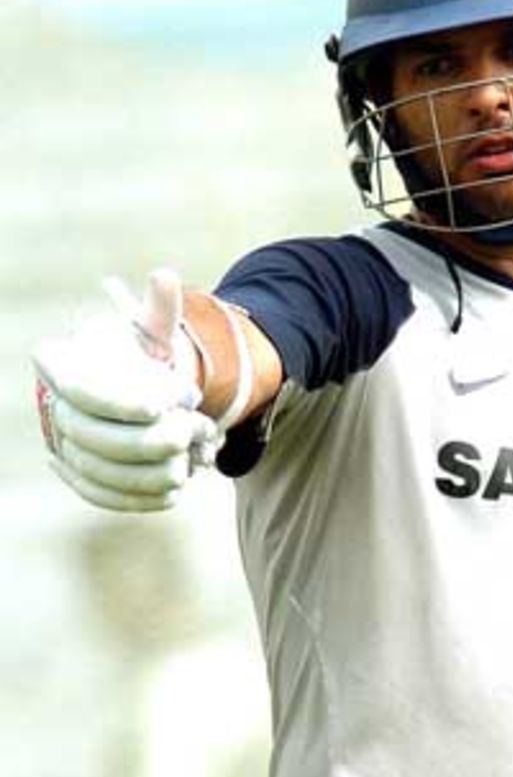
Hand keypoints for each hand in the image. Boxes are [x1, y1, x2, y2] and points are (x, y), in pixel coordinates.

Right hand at [34, 269, 219, 511]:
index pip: (82, 390)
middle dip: (151, 440)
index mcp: (59, 364)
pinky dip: (141, 498)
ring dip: (154, 469)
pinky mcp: (80, 476)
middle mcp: (52, 406)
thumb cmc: (143, 357)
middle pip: (92, 437)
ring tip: (196, 454)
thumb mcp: (153, 333)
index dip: (123, 403)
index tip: (167, 405)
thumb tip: (165, 278)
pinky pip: (104, 496)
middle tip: (197, 428)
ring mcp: (62, 445)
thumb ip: (160, 311)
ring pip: (101, 471)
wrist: (135, 391)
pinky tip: (176, 489)